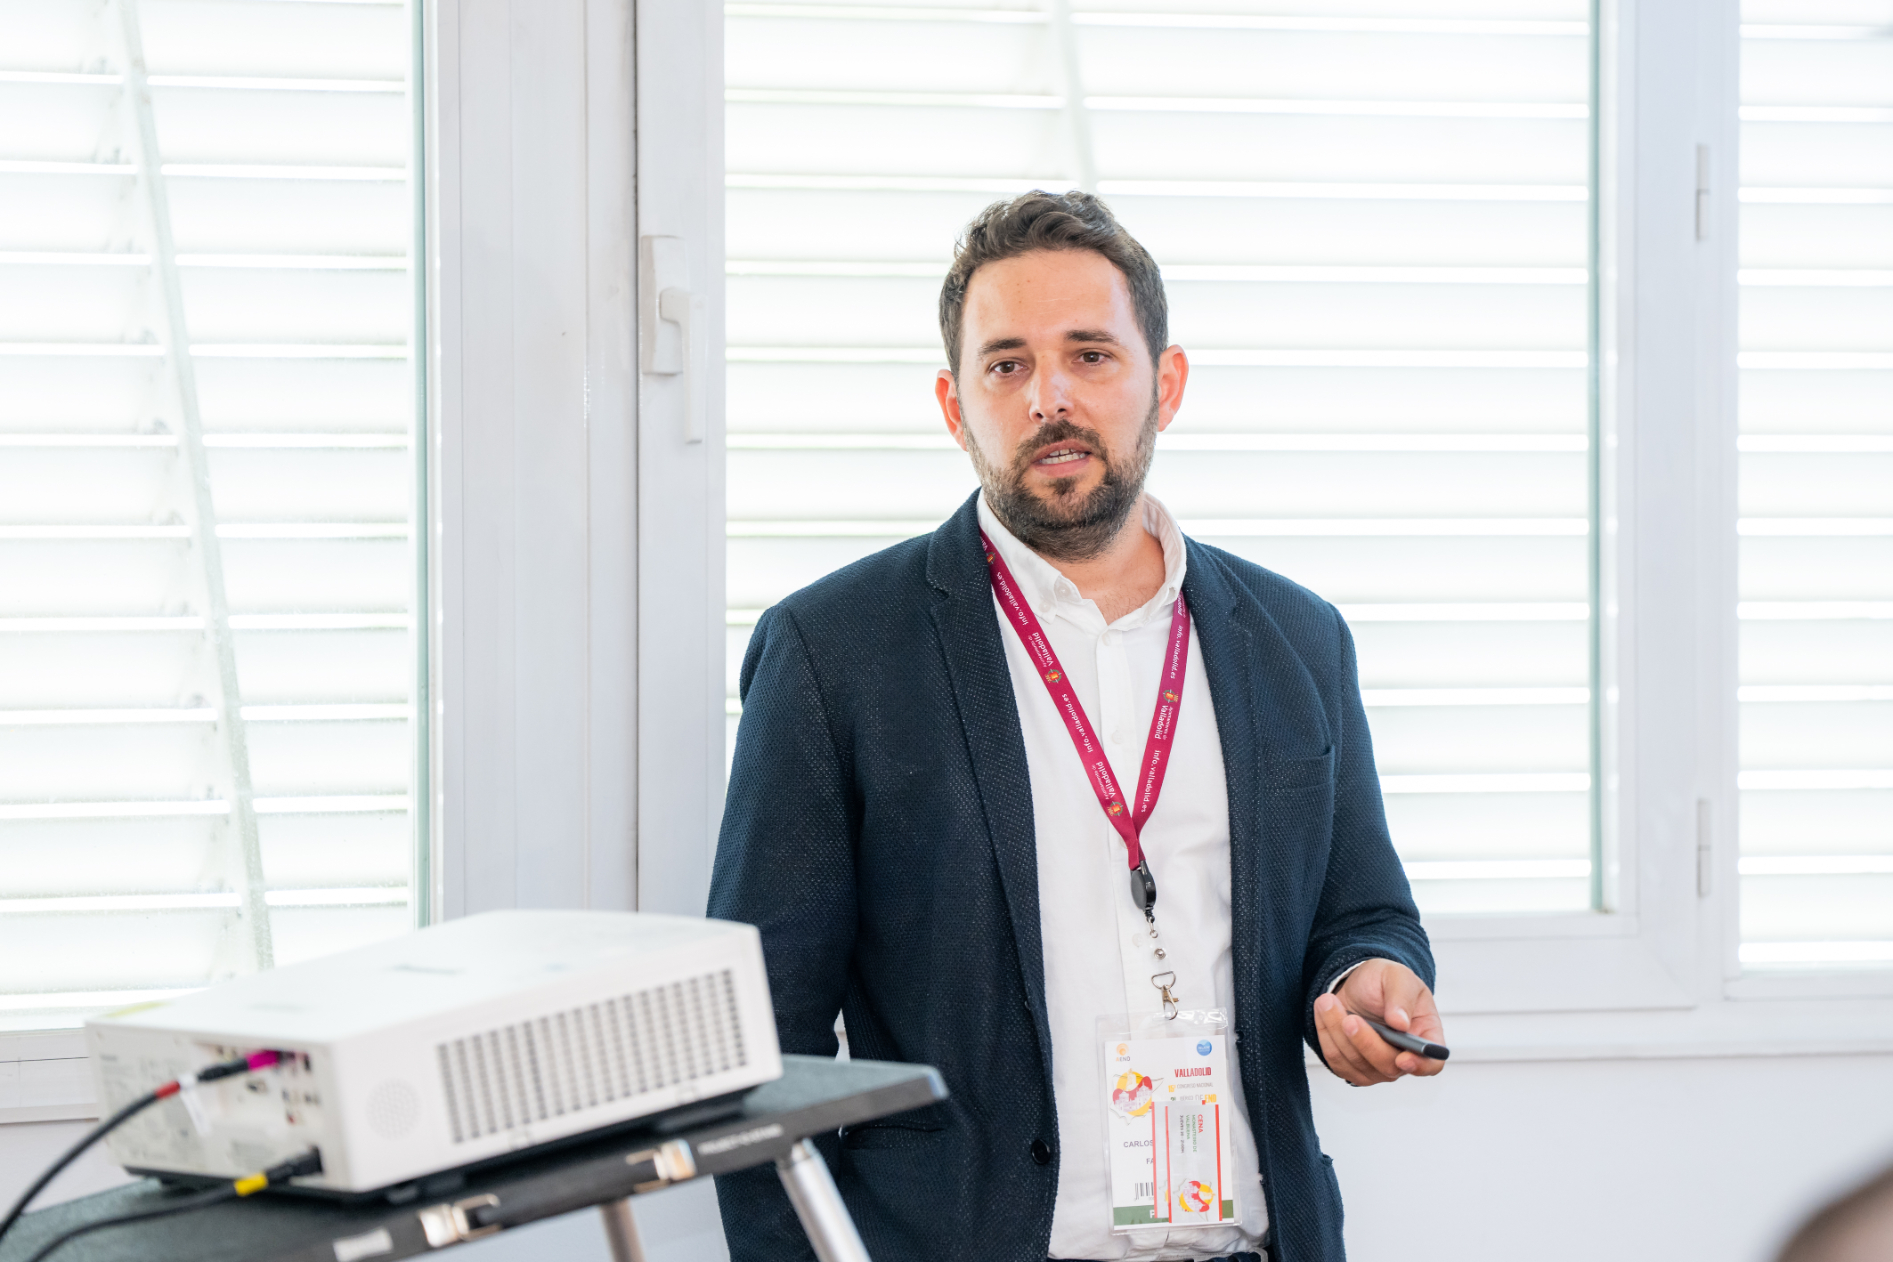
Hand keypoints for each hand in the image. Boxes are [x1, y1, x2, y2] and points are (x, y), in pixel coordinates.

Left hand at [1313, 959, 1445, 1085]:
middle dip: (1366, 1042)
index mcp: (1425, 1035)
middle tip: (1350, 1019)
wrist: (1357, 984)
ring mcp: (1378, 1067)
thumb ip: (1402, 997)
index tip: (1402, 1058)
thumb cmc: (1384, 981)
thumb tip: (1400, 1023)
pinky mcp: (1352, 1067)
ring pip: (1358, 1065)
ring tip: (1328, 1002)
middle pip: (1389, 1067)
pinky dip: (1327, 1036)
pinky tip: (1324, 1013)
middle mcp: (1404, 1057)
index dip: (1420, 1066)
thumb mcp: (1397, 976)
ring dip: (1339, 1034)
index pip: (1432, 1064)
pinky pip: (1337, 1062)